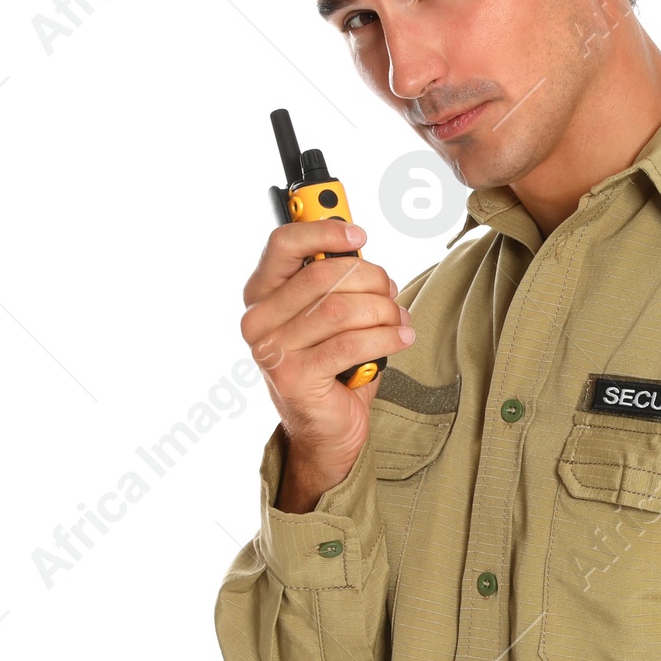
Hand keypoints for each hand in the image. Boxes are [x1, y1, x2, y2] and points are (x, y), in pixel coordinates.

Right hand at [239, 219, 413, 511]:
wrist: (325, 429)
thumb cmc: (330, 365)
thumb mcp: (329, 314)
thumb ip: (335, 279)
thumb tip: (357, 244)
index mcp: (261, 294)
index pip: (283, 244)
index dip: (324, 231)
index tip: (360, 236)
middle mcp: (258, 320)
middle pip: (325, 275)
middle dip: (371, 279)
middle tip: (392, 291)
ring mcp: (272, 350)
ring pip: (343, 309)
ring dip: (384, 311)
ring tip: (399, 320)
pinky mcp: (294, 377)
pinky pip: (352, 343)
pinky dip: (386, 337)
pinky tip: (402, 337)